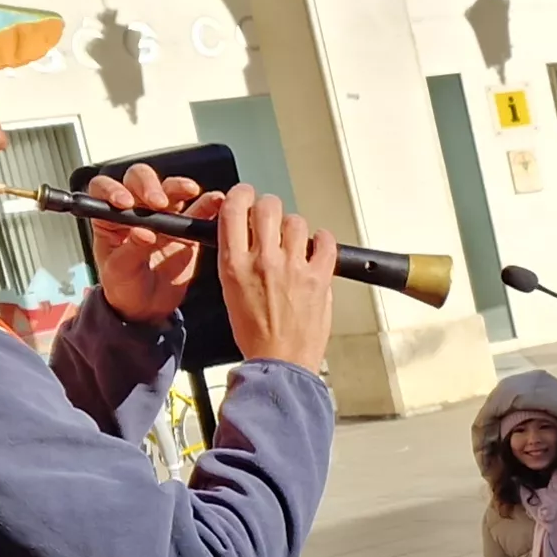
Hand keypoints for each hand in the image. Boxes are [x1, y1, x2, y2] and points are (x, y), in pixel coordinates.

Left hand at [86, 163, 208, 323]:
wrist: (148, 309)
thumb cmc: (124, 288)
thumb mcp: (119, 272)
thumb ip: (130, 251)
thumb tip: (143, 232)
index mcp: (110, 218)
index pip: (105, 189)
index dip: (114, 189)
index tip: (125, 203)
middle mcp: (136, 211)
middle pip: (140, 180)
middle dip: (150, 185)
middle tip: (158, 202)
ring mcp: (163, 217)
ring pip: (170, 189)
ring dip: (180, 186)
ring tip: (190, 191)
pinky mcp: (186, 228)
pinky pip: (198, 210)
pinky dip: (208, 203)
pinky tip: (215, 201)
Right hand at [215, 185, 338, 373]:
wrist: (279, 361)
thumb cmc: (255, 332)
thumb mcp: (230, 290)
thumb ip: (238, 258)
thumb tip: (247, 232)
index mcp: (235, 264)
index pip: (235, 210)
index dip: (241, 195)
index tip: (246, 196)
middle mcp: (263, 261)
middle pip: (268, 207)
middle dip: (270, 209)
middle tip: (272, 220)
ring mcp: (293, 268)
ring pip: (297, 221)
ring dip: (295, 228)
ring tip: (294, 244)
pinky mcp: (319, 278)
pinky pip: (325, 241)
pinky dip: (322, 240)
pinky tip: (317, 247)